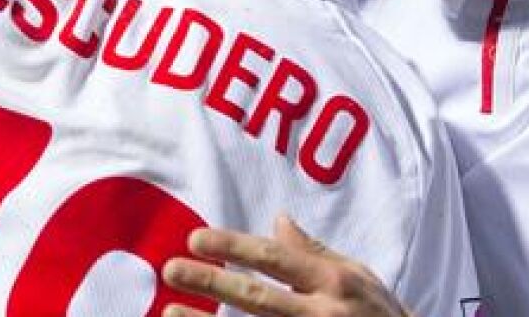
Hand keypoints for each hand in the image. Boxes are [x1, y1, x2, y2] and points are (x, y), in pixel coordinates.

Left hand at [161, 215, 413, 316]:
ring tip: (169, 313)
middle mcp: (323, 314)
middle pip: (257, 298)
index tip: (196, 239)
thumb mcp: (358, 278)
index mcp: (334, 283)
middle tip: (172, 269)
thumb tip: (278, 221)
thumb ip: (315, 253)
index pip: (275, 260)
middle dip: (212, 282)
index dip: (234, 247)